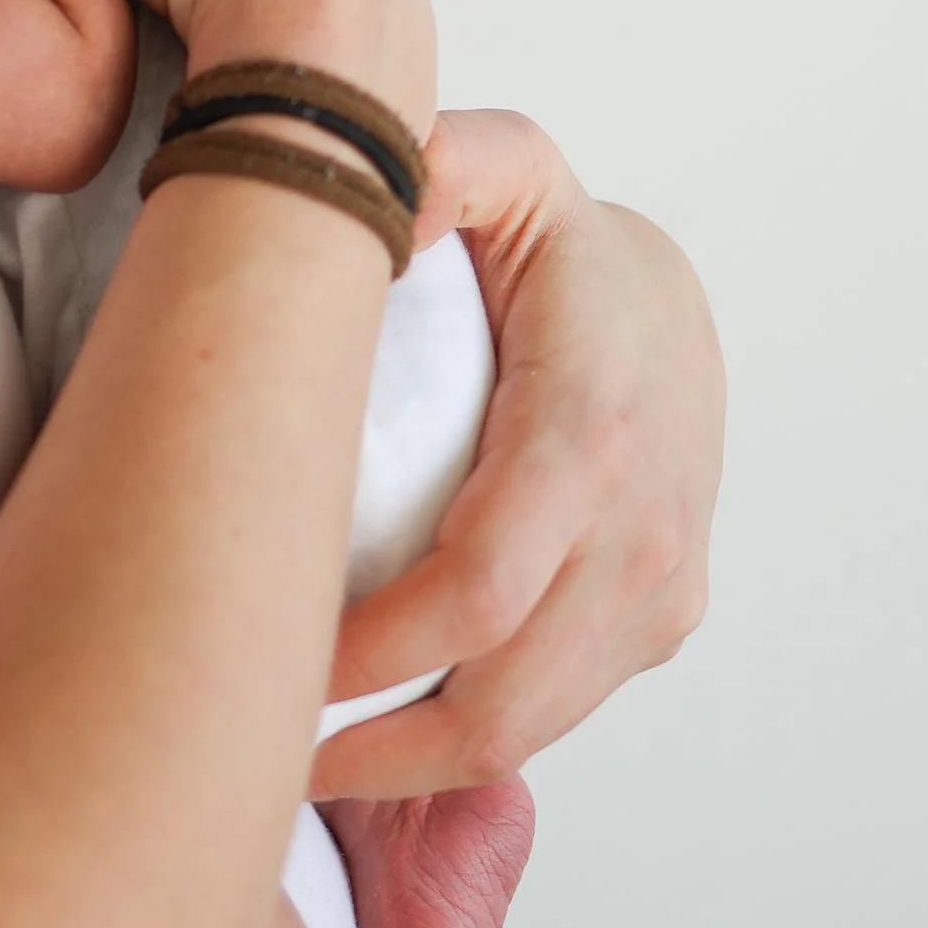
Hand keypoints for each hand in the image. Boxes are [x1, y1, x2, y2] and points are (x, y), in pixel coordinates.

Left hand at [312, 107, 721, 795]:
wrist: (669, 298)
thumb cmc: (556, 243)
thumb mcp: (501, 166)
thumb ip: (441, 163)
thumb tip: (376, 196)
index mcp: (587, 430)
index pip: (476, 589)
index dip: (372, 652)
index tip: (275, 665)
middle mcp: (640, 531)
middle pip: (502, 697)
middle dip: (377, 745)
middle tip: (258, 746)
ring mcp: (660, 590)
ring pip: (530, 729)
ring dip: (413, 764)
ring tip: (298, 756)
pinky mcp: (660, 624)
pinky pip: (558, 713)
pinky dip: (467, 740)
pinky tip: (377, 733)